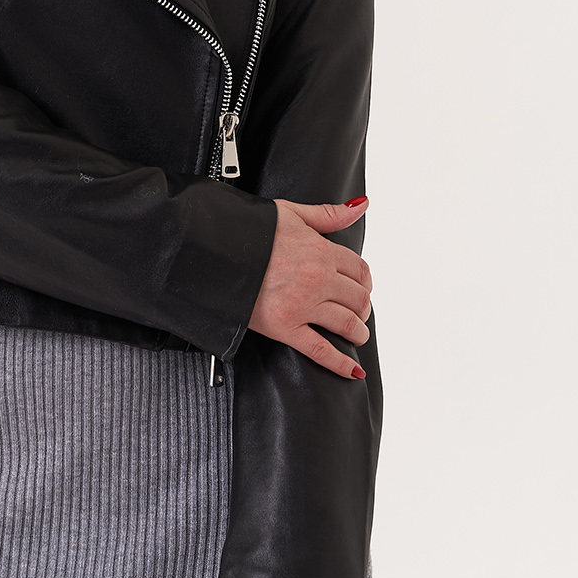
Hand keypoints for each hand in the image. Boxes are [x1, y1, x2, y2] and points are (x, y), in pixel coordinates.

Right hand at [248, 196, 372, 378]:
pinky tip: (351, 371)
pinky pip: (321, 351)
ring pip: (347, 324)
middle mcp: (318, 279)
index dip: (364, 281)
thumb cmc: (248, 230)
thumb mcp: (290, 212)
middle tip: (359, 313)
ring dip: (358, 333)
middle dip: (363, 308)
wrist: (213, 250)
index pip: (359, 270)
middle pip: (359, 299)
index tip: (361, 287)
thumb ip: (328, 213)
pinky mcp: (285, 328)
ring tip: (356, 336)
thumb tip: (360, 206)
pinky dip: (341, 364)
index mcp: (321, 251)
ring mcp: (303, 305)